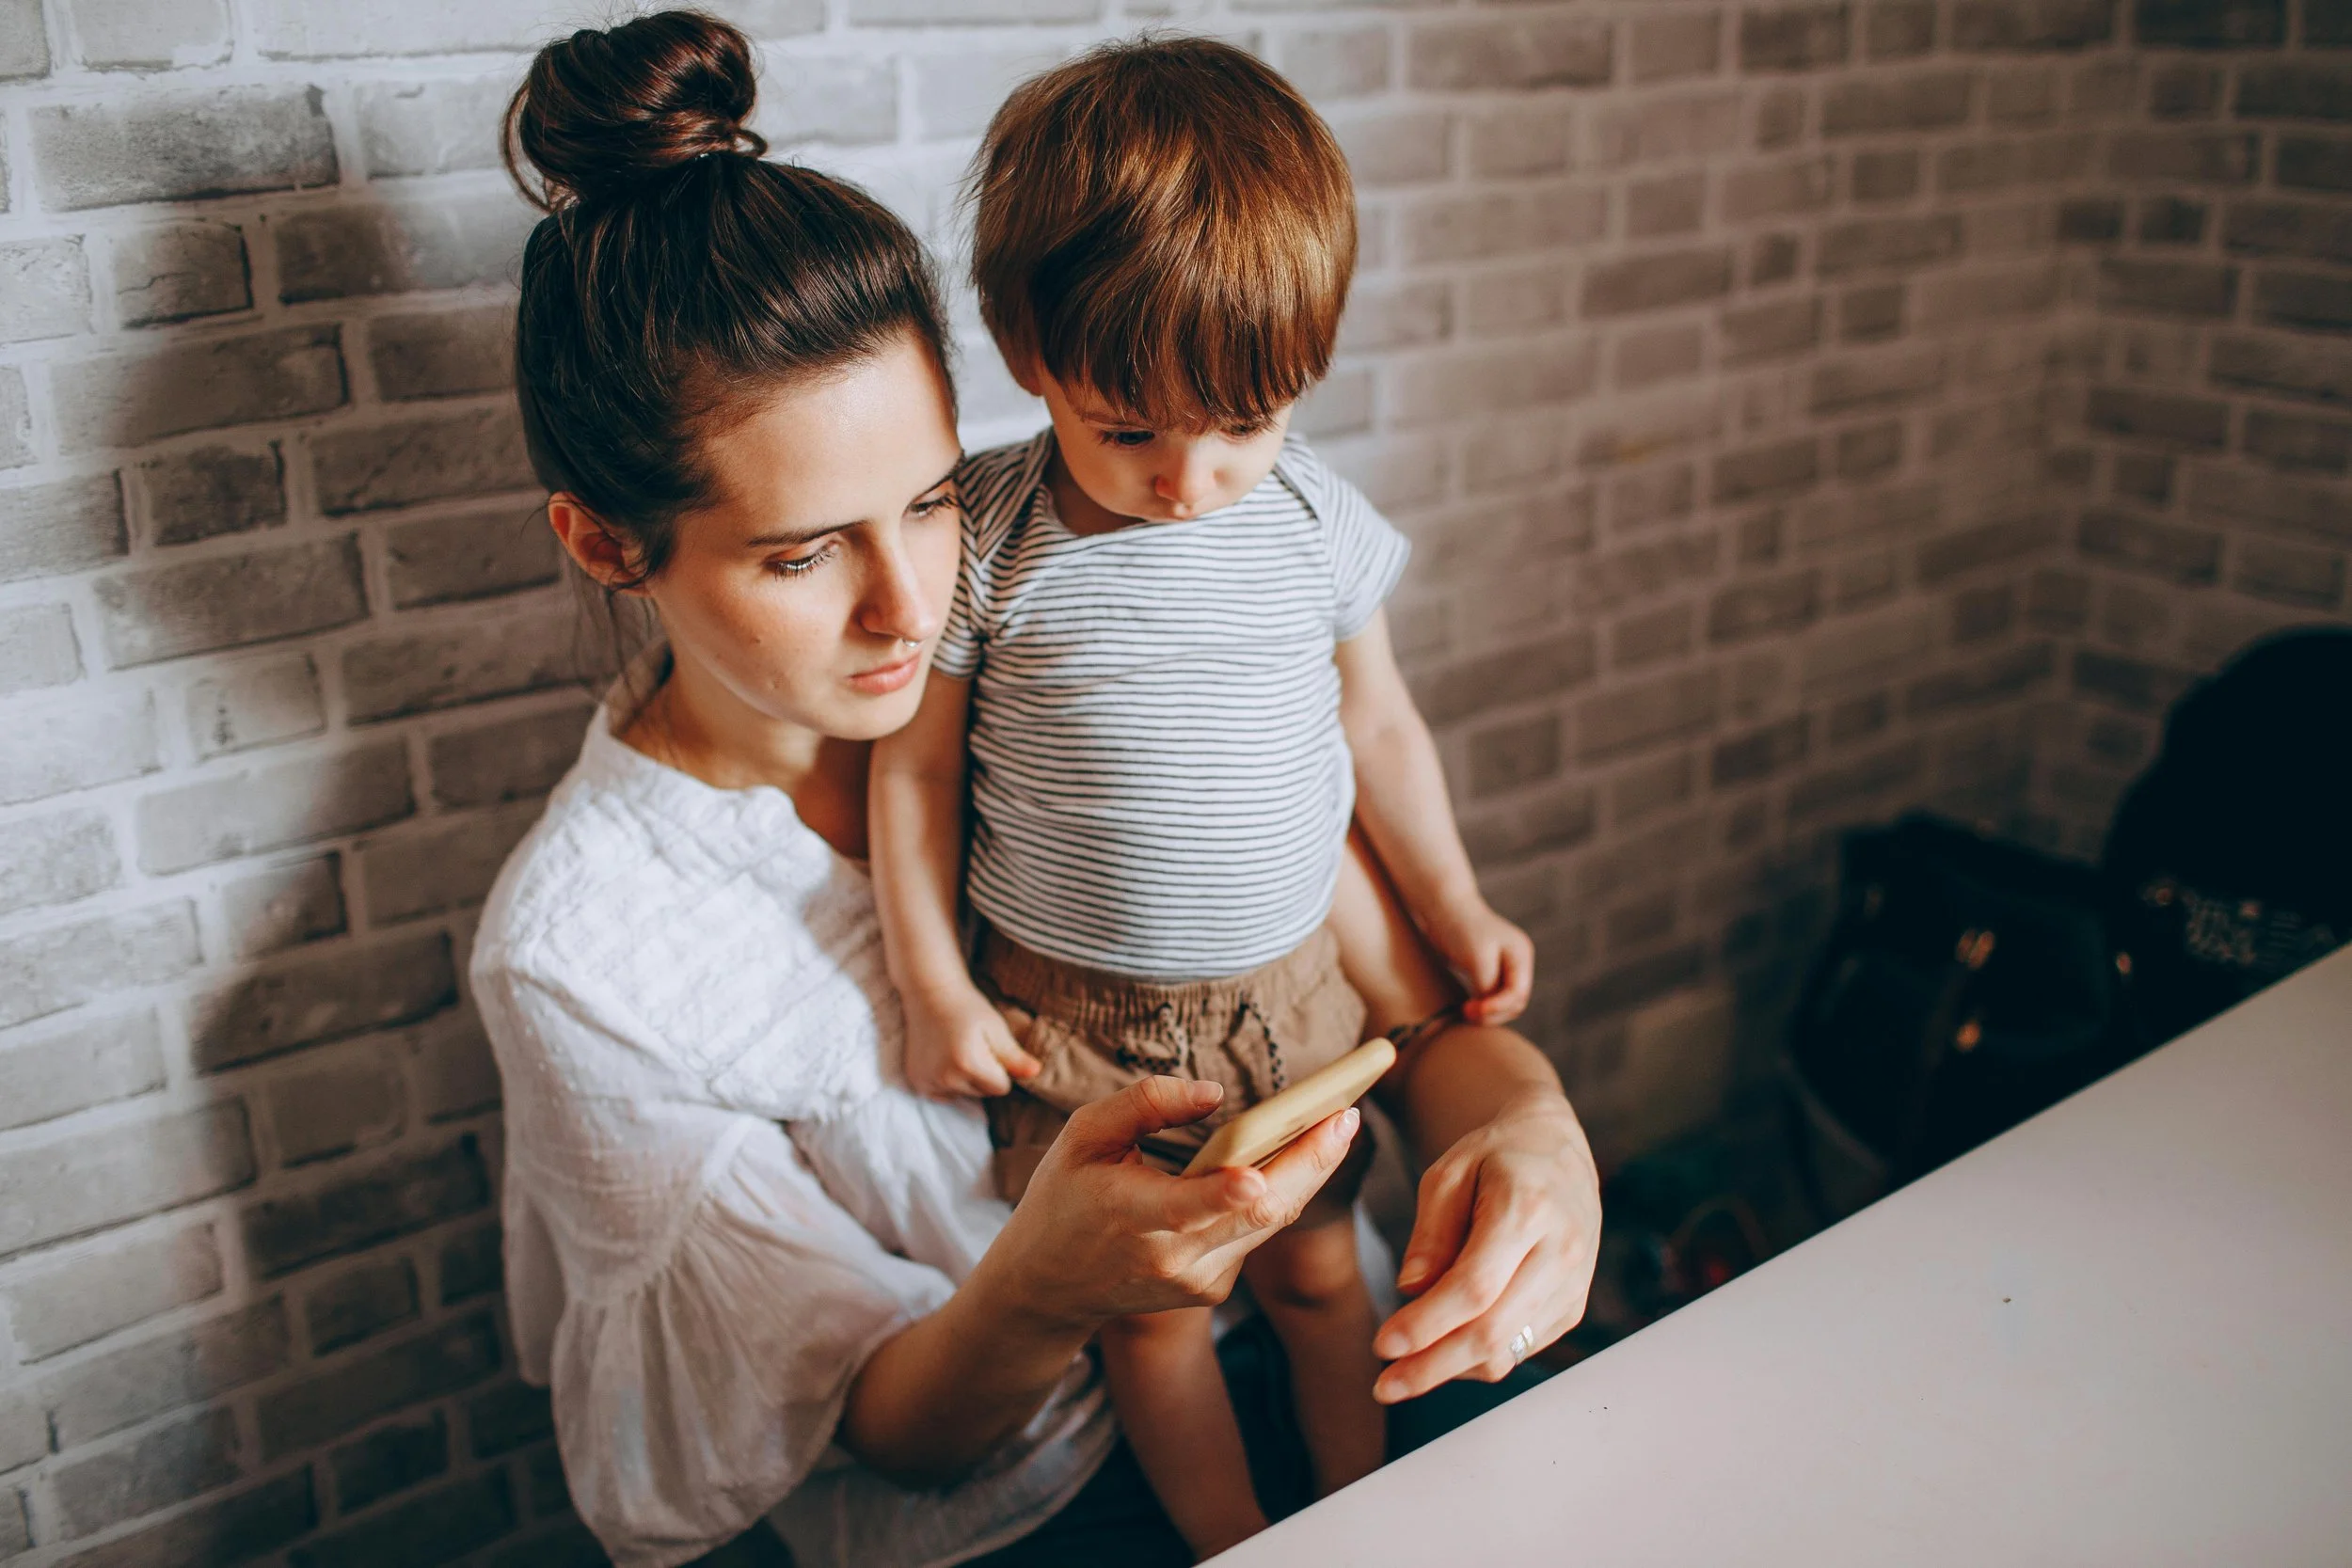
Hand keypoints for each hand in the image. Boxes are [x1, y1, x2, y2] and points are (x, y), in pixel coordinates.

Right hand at [903, 982, 1040, 1097]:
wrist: (930, 994)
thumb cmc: (967, 1007)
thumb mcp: (995, 1028)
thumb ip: (1014, 1055)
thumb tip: (1036, 1073)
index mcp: (967, 1064)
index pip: (1001, 1088)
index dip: (1001, 1068)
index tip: (991, 1047)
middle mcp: (945, 1078)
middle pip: (982, 1093)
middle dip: (984, 1075)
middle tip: (973, 1045)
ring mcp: (927, 1082)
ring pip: (964, 1094)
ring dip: (966, 1079)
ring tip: (957, 1049)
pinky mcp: (917, 1082)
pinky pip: (945, 1095)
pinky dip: (948, 1081)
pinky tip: (944, 1058)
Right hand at [993, 1077, 1363, 1325]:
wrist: (1048, 1289)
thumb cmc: (1063, 1198)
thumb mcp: (1082, 1136)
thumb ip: (1145, 1103)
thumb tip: (1215, 1093)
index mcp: (1133, 1217)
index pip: (1189, 1208)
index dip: (1228, 1193)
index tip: (1258, 1173)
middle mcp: (1174, 1258)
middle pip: (1258, 1213)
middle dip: (1310, 1163)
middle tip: (1346, 1114)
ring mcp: (1199, 1281)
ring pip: (1270, 1222)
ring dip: (1309, 1172)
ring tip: (1339, 1121)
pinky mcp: (1214, 1289)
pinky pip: (1258, 1233)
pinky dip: (1279, 1193)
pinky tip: (1302, 1154)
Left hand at [1371, 1092, 1598, 1402]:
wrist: (1557, 1147)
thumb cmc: (1494, 1156)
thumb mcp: (1447, 1174)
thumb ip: (1429, 1234)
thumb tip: (1410, 1292)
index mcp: (1527, 1209)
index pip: (1473, 1288)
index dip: (1426, 1325)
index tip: (1382, 1346)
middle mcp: (1561, 1251)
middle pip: (1492, 1332)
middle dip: (1432, 1368)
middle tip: (1385, 1386)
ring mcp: (1574, 1282)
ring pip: (1507, 1350)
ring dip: (1452, 1369)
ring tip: (1405, 1366)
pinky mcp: (1574, 1303)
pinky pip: (1521, 1347)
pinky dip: (1478, 1357)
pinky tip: (1445, 1346)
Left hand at [1427, 900, 1533, 1024]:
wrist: (1441, 906)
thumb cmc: (1460, 929)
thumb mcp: (1477, 961)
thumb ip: (1487, 987)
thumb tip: (1488, 1008)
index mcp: (1520, 955)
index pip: (1517, 994)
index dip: (1497, 1007)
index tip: (1471, 1010)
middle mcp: (1517, 962)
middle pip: (1515, 1002)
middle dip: (1493, 1012)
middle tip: (1466, 1012)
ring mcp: (1504, 966)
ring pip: (1504, 1003)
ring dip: (1487, 1013)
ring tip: (1465, 1011)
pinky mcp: (1487, 970)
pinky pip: (1491, 997)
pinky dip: (1481, 1006)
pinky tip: (1465, 1007)